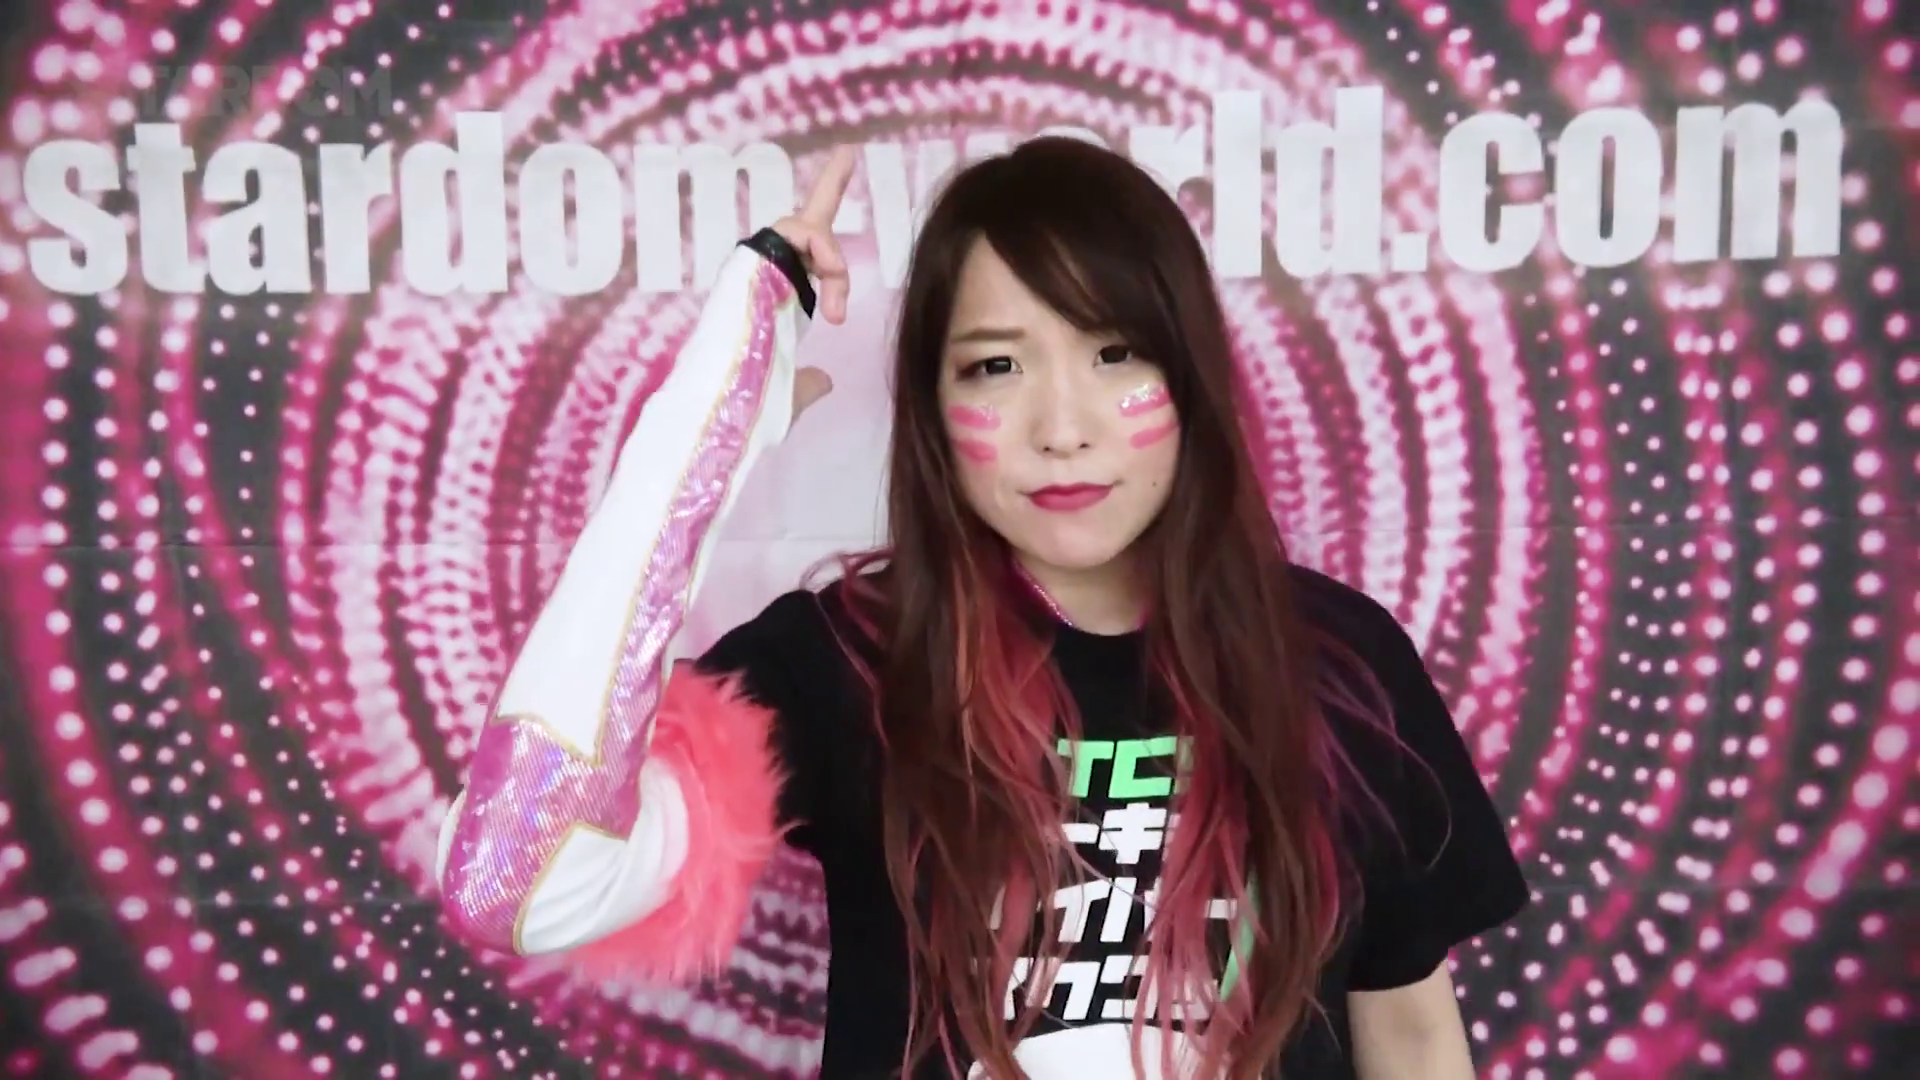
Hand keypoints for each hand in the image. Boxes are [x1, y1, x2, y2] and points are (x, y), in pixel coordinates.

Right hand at [771, 145, 856, 420]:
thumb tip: (824, 380)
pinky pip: (798, 232)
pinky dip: (824, 255)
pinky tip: (828, 292)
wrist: (726, 404)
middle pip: (805, 221)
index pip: (804, 254)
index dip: (824, 220)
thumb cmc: (751, 402)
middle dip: (831, 184)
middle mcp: (764, 274)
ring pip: (808, 228)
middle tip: (850, 152)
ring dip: (833, 258)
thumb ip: (809, 381)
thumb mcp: (793, 390)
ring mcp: (755, 263)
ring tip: (836, 299)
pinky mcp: (750, 256)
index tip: (841, 170)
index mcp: (777, 300)